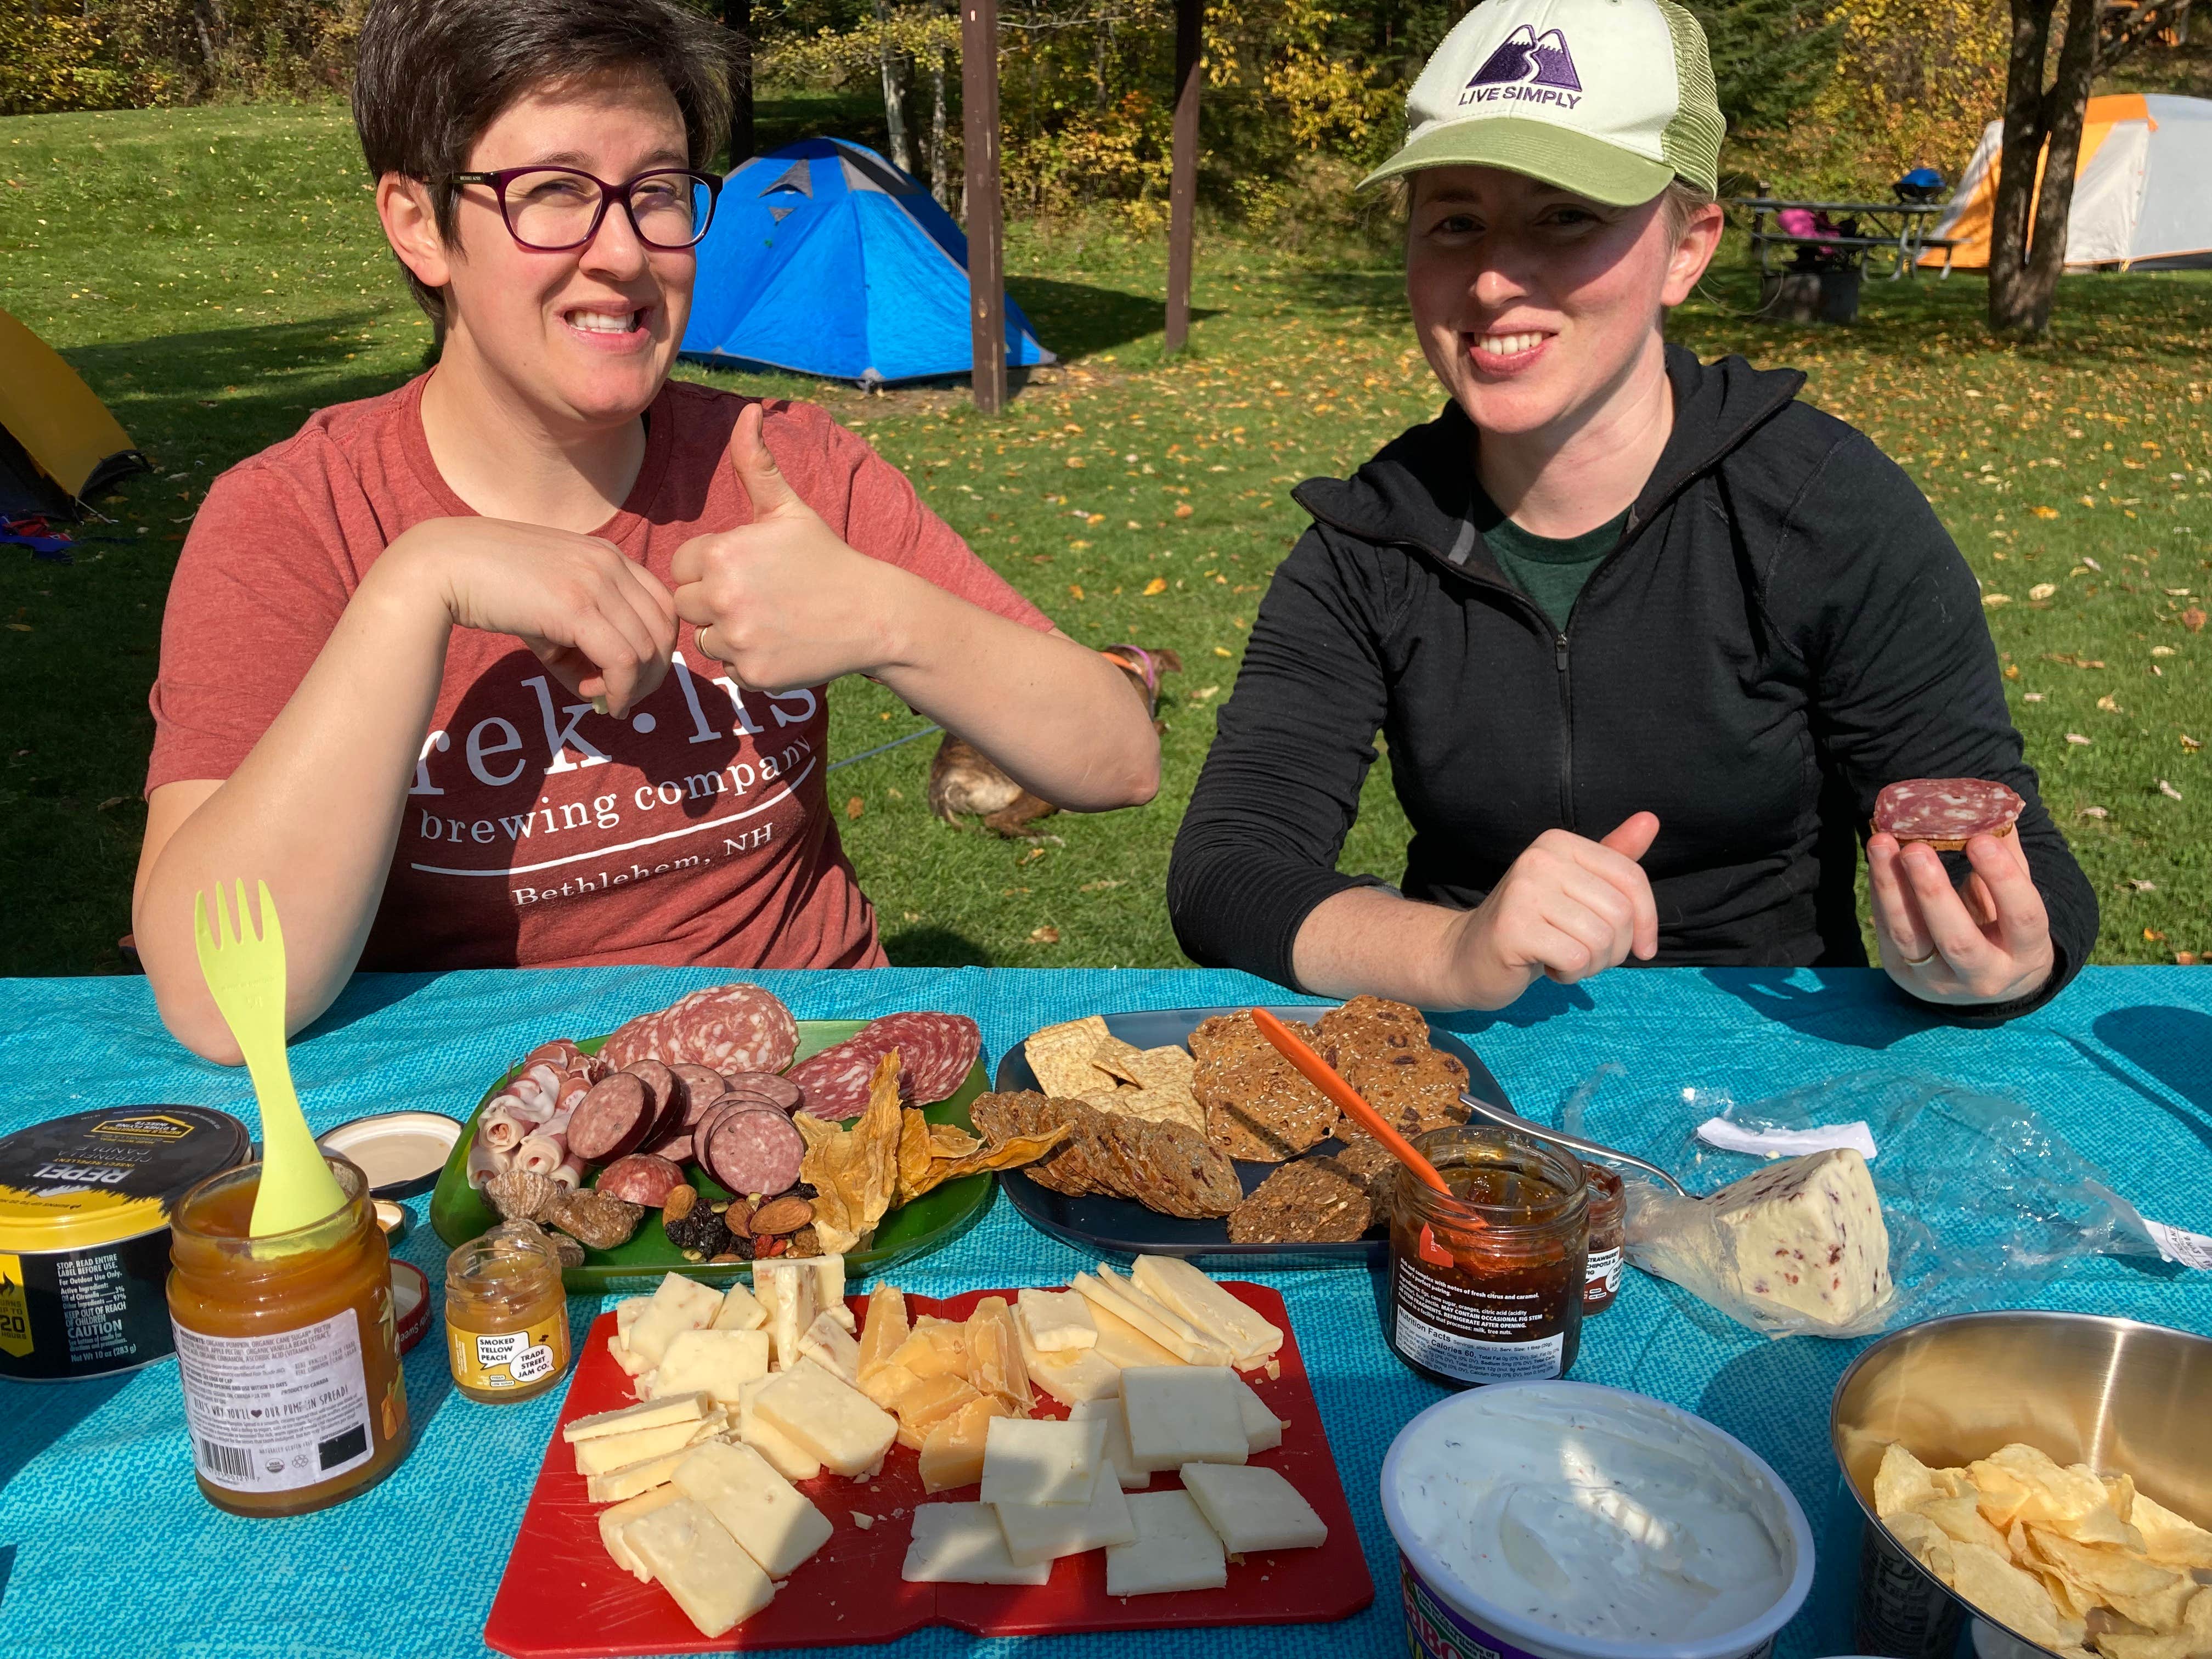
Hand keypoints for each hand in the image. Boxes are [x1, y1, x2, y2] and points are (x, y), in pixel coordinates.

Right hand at [382, 515, 677, 716]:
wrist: (443, 566)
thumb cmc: (494, 590)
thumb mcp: (550, 613)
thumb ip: (583, 646)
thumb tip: (605, 694)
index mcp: (609, 556)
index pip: (664, 606)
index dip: (658, 648)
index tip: (635, 676)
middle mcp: (610, 562)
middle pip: (664, 629)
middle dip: (652, 673)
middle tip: (623, 697)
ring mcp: (595, 581)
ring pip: (647, 649)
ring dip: (633, 685)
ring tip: (602, 699)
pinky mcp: (576, 606)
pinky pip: (623, 660)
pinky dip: (622, 690)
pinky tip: (604, 702)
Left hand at [670, 402, 911, 692]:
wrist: (872, 614)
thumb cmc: (824, 558)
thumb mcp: (788, 508)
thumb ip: (755, 463)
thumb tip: (749, 410)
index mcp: (721, 554)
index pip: (683, 567)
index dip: (713, 568)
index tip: (751, 569)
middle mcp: (722, 598)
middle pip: (687, 605)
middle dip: (715, 602)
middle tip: (761, 596)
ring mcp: (737, 639)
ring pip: (704, 640)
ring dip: (729, 633)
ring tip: (771, 619)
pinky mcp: (752, 674)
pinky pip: (729, 669)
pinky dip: (750, 661)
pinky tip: (781, 643)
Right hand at [1440, 813, 1660, 1008]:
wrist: (1466, 956)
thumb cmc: (1532, 925)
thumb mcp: (1576, 888)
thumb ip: (1613, 857)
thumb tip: (1650, 819)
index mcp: (1558, 843)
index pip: (1631, 878)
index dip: (1647, 919)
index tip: (1642, 947)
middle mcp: (1540, 859)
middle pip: (1620, 913)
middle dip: (1616, 949)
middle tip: (1587, 955)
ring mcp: (1523, 892)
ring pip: (1600, 939)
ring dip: (1592, 965)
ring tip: (1566, 961)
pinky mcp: (1513, 928)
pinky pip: (1575, 959)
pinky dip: (1570, 974)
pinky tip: (1548, 969)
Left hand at [1867, 830, 2053, 1004]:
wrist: (1986, 983)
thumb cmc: (2006, 925)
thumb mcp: (2017, 899)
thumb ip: (2007, 858)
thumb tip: (1991, 805)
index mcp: (2026, 952)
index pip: (2022, 918)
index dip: (2004, 880)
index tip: (1981, 841)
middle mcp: (1984, 976)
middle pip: (1957, 939)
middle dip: (1934, 893)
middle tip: (1916, 848)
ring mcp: (1939, 981)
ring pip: (1911, 937)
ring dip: (1892, 889)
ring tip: (1881, 843)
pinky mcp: (1903, 974)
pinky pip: (1887, 931)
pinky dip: (1881, 893)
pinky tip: (1877, 860)